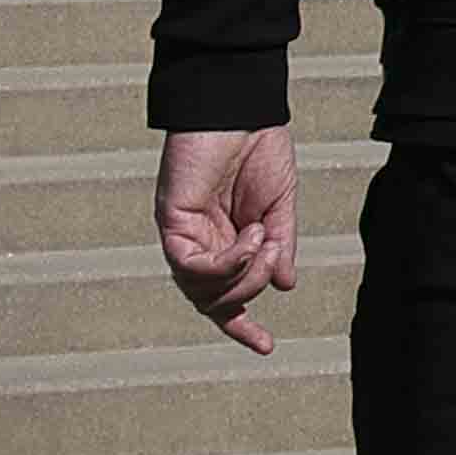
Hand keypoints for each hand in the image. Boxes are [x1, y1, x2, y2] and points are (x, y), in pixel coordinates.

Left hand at [156, 127, 296, 350]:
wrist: (241, 108)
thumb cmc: (259, 147)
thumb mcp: (279, 205)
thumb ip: (280, 245)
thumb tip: (284, 286)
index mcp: (223, 241)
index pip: (224, 295)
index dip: (241, 325)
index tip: (265, 346)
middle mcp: (198, 243)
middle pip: (214, 300)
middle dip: (251, 288)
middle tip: (276, 254)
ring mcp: (182, 235)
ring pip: (202, 291)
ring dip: (242, 275)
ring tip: (265, 239)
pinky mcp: (170, 221)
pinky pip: (192, 265)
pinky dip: (225, 262)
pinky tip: (251, 237)